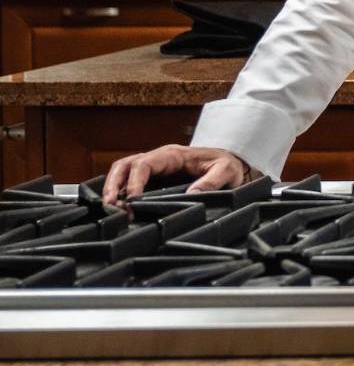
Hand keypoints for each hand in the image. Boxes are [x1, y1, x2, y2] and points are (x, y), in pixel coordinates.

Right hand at [103, 144, 251, 206]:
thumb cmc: (228, 165)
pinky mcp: (154, 181)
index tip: (131, 201)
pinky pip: (130, 183)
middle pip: (126, 166)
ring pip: (123, 173)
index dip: (134, 181)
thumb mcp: (226, 171)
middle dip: (113, 184)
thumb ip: (212, 181)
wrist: (232, 166)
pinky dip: (120, 195)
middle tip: (110, 206)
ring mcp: (155, 170)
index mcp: (173, 155)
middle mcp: (160, 160)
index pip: (144, 164)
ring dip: (112, 189)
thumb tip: (192, 194)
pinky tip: (118, 210)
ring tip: (110, 210)